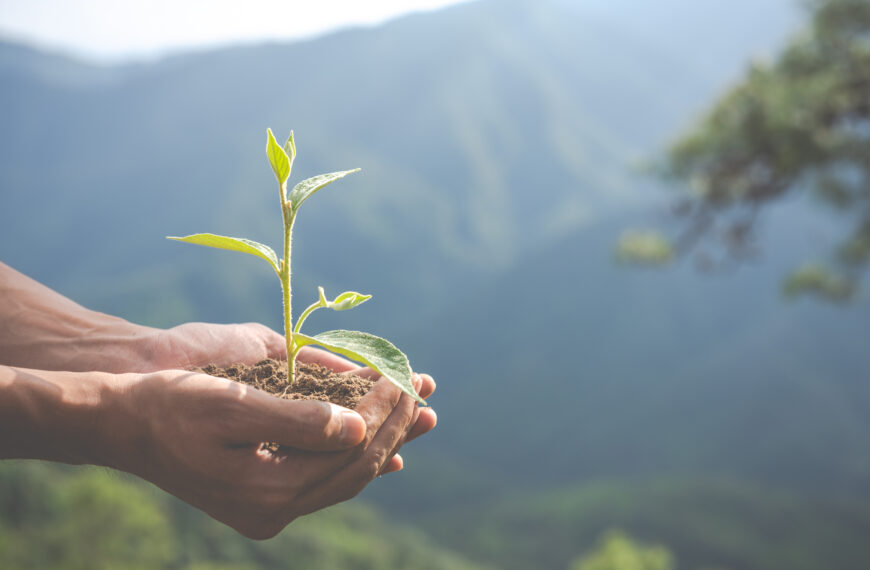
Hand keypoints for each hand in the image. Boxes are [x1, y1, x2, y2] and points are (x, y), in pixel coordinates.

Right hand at [112, 368, 435, 538]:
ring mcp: (268, 510)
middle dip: (395, 427)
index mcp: (267, 491)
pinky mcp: (263, 499)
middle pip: (356, 469)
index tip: (405, 377)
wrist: (123, 425)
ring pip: (346, 477)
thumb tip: (358, 427)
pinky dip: (356, 459)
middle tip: (424, 390)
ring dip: (384, 441)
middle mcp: (273, 510)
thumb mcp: (233, 405)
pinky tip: (383, 450)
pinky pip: (325, 482)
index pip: (351, 452)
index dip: (384, 413)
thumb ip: (298, 420)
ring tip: (419, 414)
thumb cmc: (172, 405)